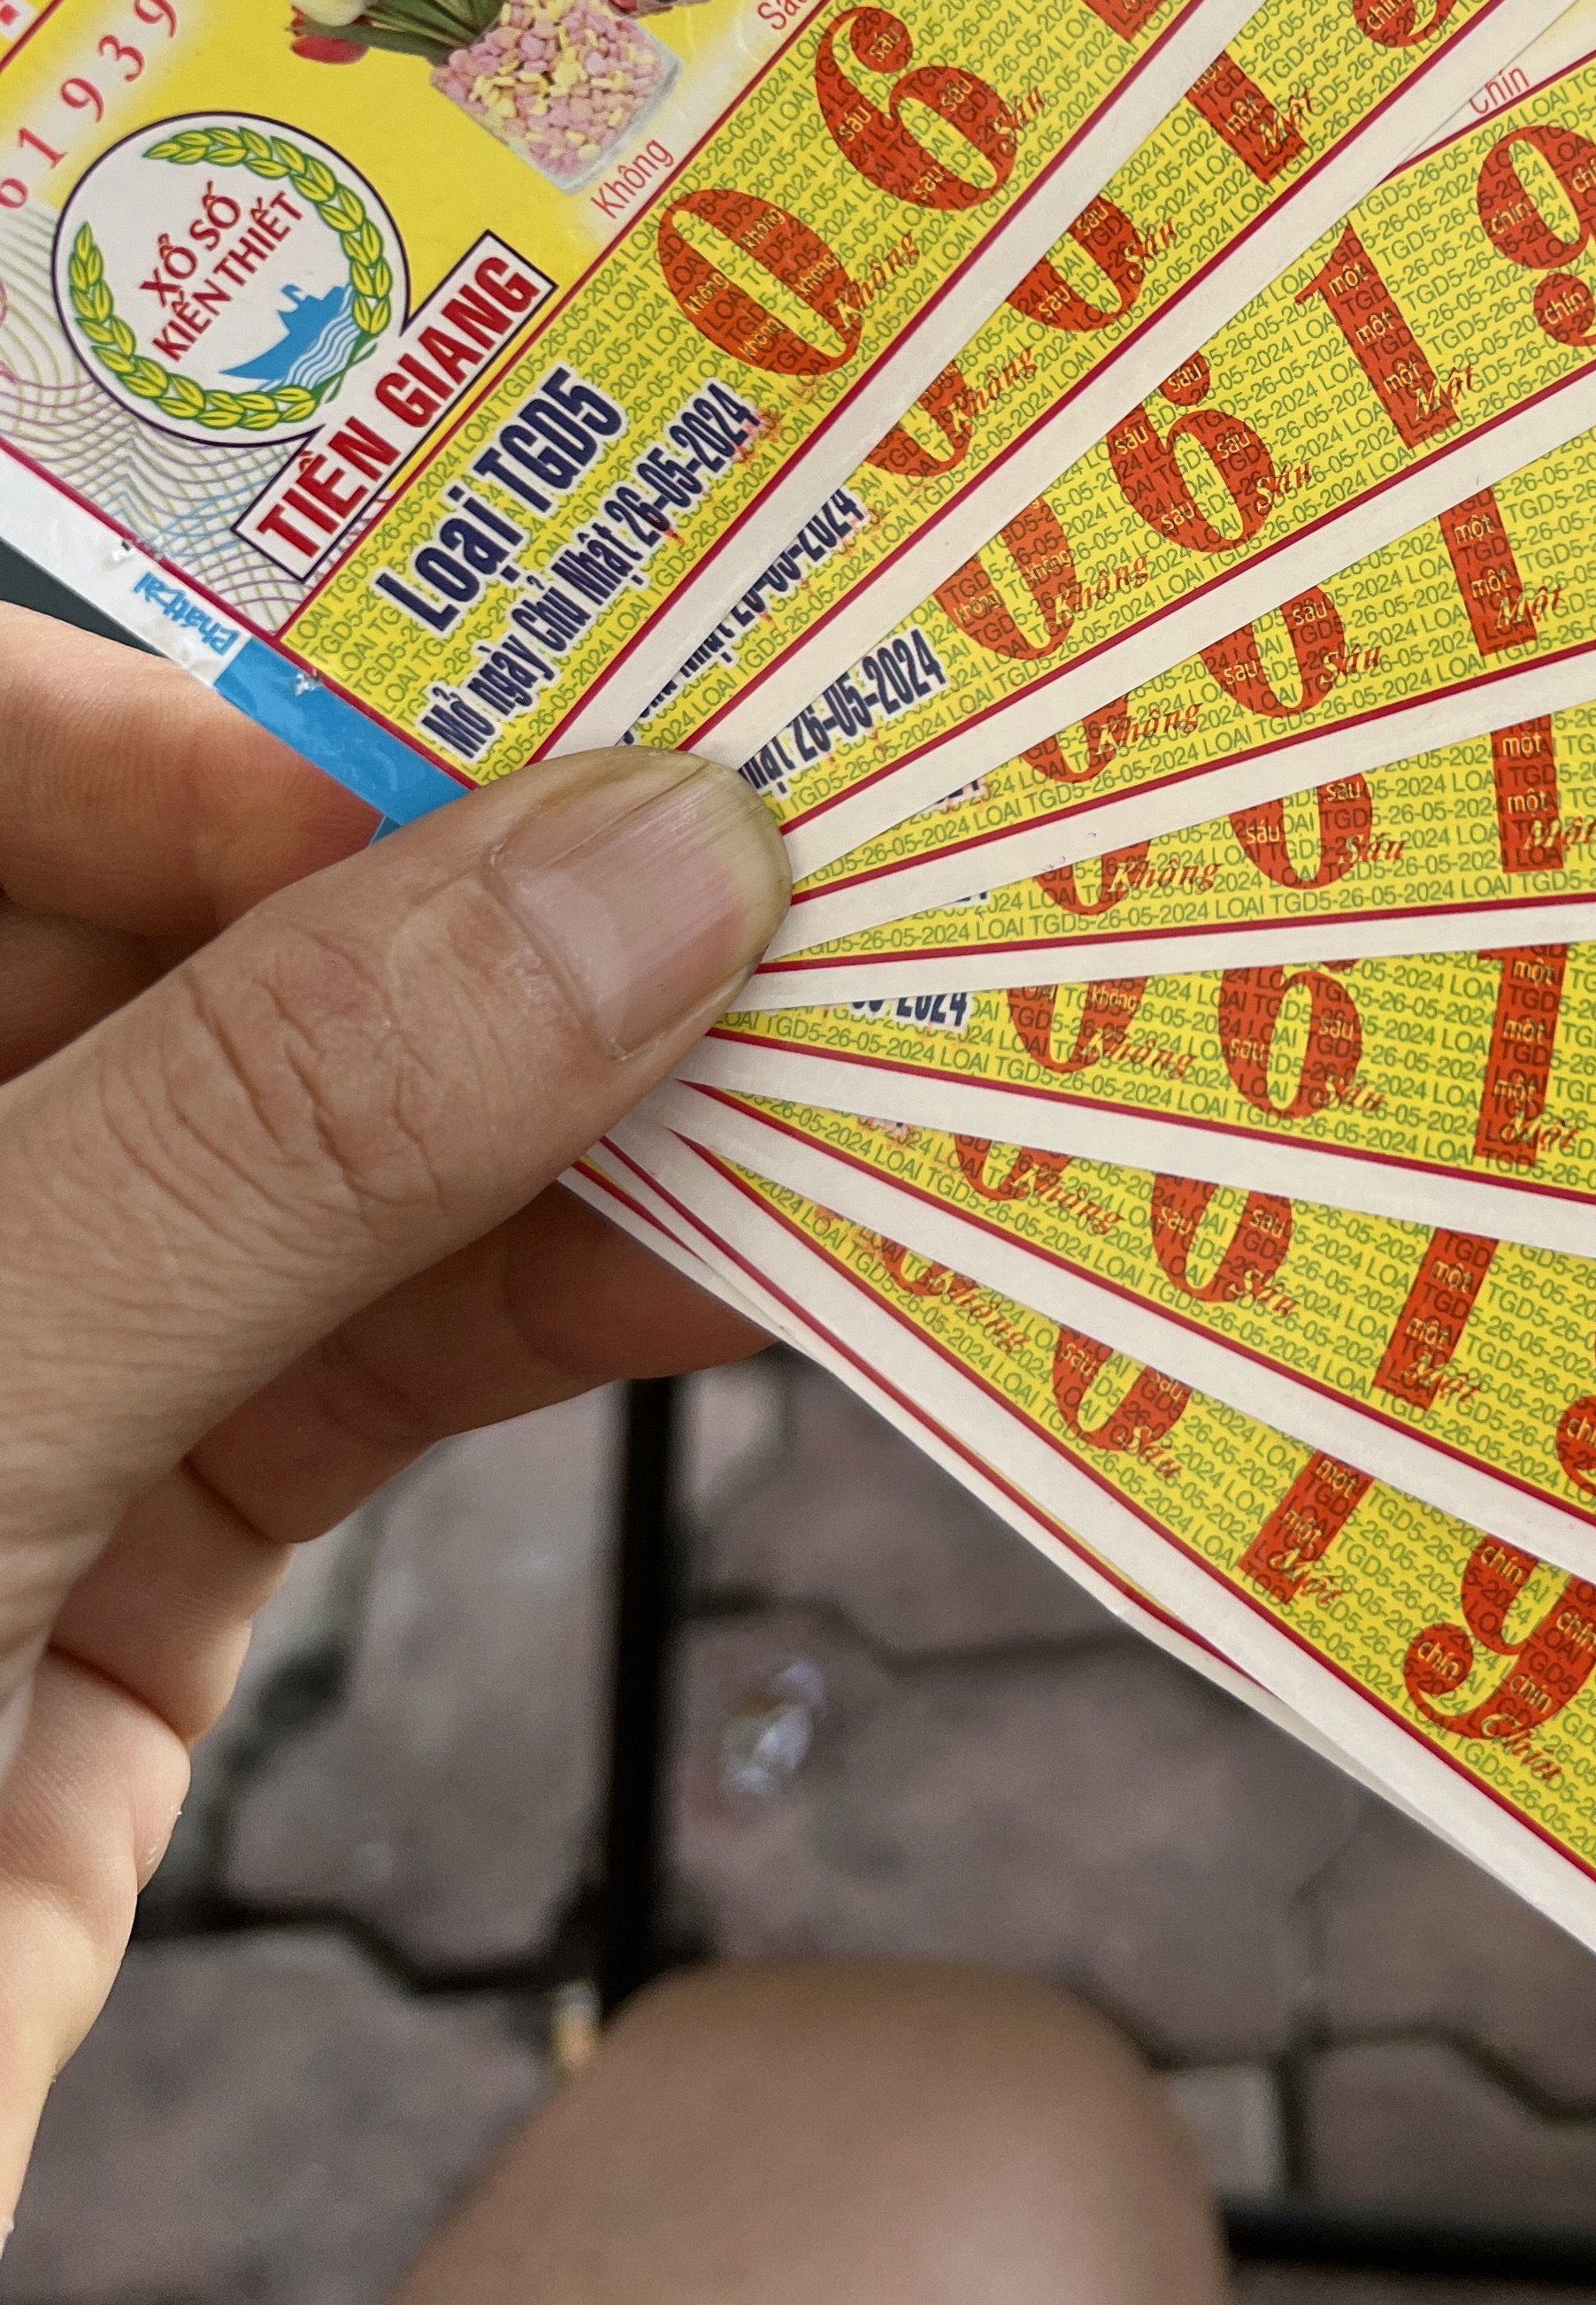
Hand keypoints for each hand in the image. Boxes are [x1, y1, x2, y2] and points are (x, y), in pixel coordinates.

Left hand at [0, 607, 788, 2225]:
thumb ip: (267, 1127)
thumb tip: (630, 866)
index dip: (234, 727)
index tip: (523, 747)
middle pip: (194, 948)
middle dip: (476, 903)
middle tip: (752, 849)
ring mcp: (3, 1379)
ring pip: (317, 1165)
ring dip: (570, 1110)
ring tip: (807, 1040)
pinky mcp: (109, 1577)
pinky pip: (359, 1375)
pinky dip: (552, 1310)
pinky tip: (718, 1252)